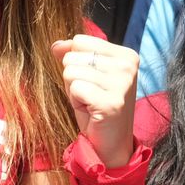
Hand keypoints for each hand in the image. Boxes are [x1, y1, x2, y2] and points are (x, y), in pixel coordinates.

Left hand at [52, 35, 138, 167]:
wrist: (111, 144)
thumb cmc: (96, 108)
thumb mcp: (86, 76)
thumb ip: (73, 55)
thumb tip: (56, 45)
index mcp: (126, 55)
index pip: (81, 41)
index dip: (77, 62)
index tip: (92, 82)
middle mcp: (128, 66)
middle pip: (73, 56)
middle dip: (73, 78)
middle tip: (90, 96)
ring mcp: (122, 83)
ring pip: (70, 72)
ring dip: (73, 91)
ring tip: (90, 103)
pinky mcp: (111, 102)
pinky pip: (75, 88)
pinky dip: (75, 102)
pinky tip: (90, 111)